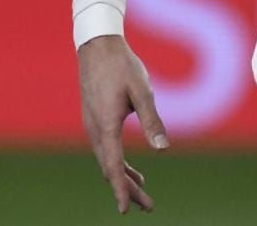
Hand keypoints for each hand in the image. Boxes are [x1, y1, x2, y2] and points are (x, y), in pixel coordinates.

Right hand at [78, 35, 168, 212]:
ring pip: (107, 161)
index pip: (113, 167)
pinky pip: (106, 150)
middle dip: (128, 190)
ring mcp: (93, 126)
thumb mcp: (142, 92)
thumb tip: (164, 149)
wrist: (97, 46)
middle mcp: (95, 131)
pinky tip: (131, 169)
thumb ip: (152, 120)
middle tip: (148, 208)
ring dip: (123, 178)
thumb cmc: (122, 66)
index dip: (121, 190)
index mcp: (106, 126)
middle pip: (110, 169)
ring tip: (143, 194)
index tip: (125, 210)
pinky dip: (118, 164)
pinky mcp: (96, 120)